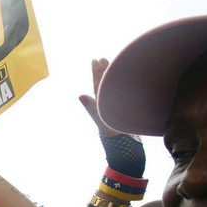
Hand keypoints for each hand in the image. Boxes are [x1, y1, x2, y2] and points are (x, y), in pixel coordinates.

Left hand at [80, 58, 145, 176]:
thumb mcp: (101, 119)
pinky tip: (124, 80)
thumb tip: (80, 95)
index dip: (96, 72)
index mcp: (101, 103)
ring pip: (113, 88)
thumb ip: (91, 107)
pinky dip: (122, 86)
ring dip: (111, 77)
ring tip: (110, 64)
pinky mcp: (125, 112)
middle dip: (104, 71)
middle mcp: (108, 104)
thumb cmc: (113, 134)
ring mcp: (117, 107)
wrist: (126, 148)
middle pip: (104, 84)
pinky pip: (122, 95)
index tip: (96, 60)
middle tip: (102, 59)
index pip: (97, 84)